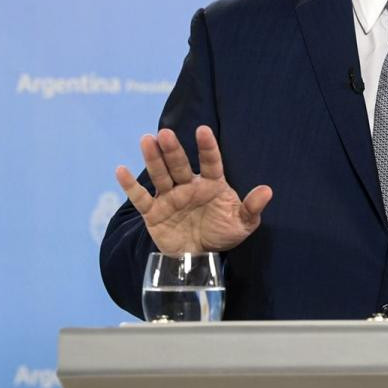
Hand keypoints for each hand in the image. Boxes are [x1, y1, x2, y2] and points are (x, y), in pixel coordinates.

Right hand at [115, 126, 272, 254]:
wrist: (200, 258)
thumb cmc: (222, 233)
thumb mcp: (242, 224)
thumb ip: (252, 207)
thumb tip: (268, 190)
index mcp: (212, 184)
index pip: (211, 162)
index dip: (207, 147)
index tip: (203, 130)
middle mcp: (189, 186)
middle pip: (180, 165)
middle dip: (173, 150)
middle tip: (165, 133)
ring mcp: (170, 197)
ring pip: (160, 175)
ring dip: (153, 159)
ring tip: (147, 140)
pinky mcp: (154, 213)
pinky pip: (141, 199)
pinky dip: (129, 186)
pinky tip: (120, 170)